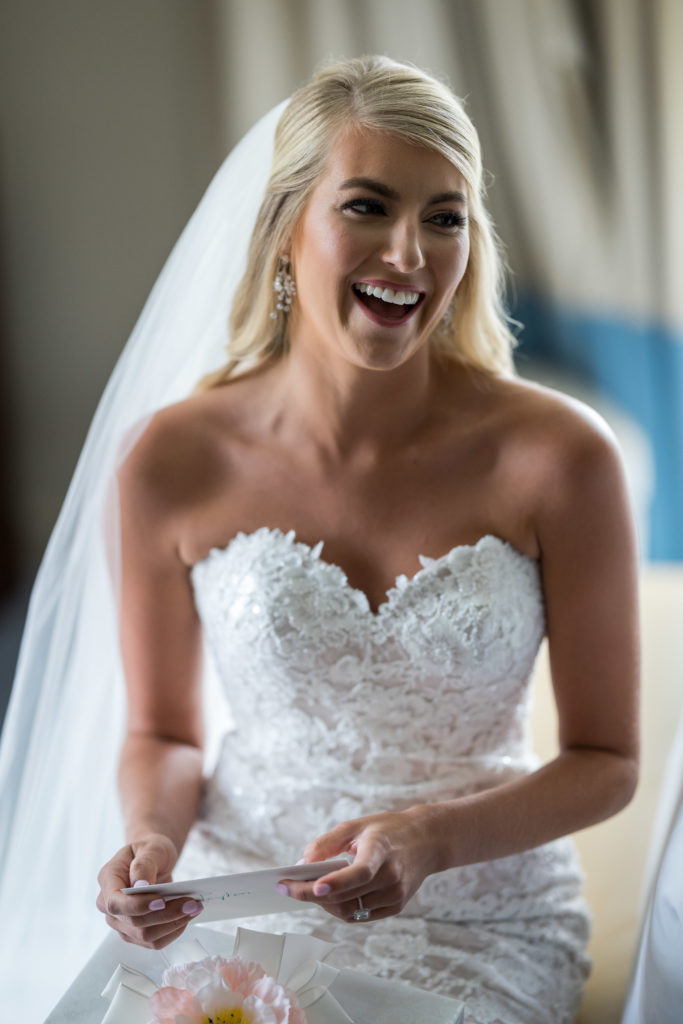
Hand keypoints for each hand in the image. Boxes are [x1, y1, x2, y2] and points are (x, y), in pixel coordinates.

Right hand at [96, 833, 202, 948]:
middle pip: (134, 923)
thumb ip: (144, 864)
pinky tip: (185, 918)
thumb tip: (140, 886)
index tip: (161, 901)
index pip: (116, 903)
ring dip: (173, 924)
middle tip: (192, 902)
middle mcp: (109, 905)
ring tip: (194, 908)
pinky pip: (154, 941)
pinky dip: (173, 931)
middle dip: (166, 914)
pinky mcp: (134, 932)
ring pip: (145, 936)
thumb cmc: (149, 851)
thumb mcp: (150, 847)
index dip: (138, 906)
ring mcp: (121, 922)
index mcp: (108, 880)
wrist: (153, 859)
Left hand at [279, 808, 437, 921]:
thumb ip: (327, 844)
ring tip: (306, 890)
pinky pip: (360, 916)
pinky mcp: (396, 906)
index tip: (313, 887)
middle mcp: (392, 877)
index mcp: (382, 851)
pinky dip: (340, 908)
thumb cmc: (387, 830)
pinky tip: (329, 896)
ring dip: (324, 904)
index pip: (360, 873)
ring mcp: (395, 895)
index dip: (337, 883)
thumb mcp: (356, 825)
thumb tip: (301, 865)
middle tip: (287, 887)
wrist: (427, 840)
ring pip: (350, 911)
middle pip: (347, 897)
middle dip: (312, 895)